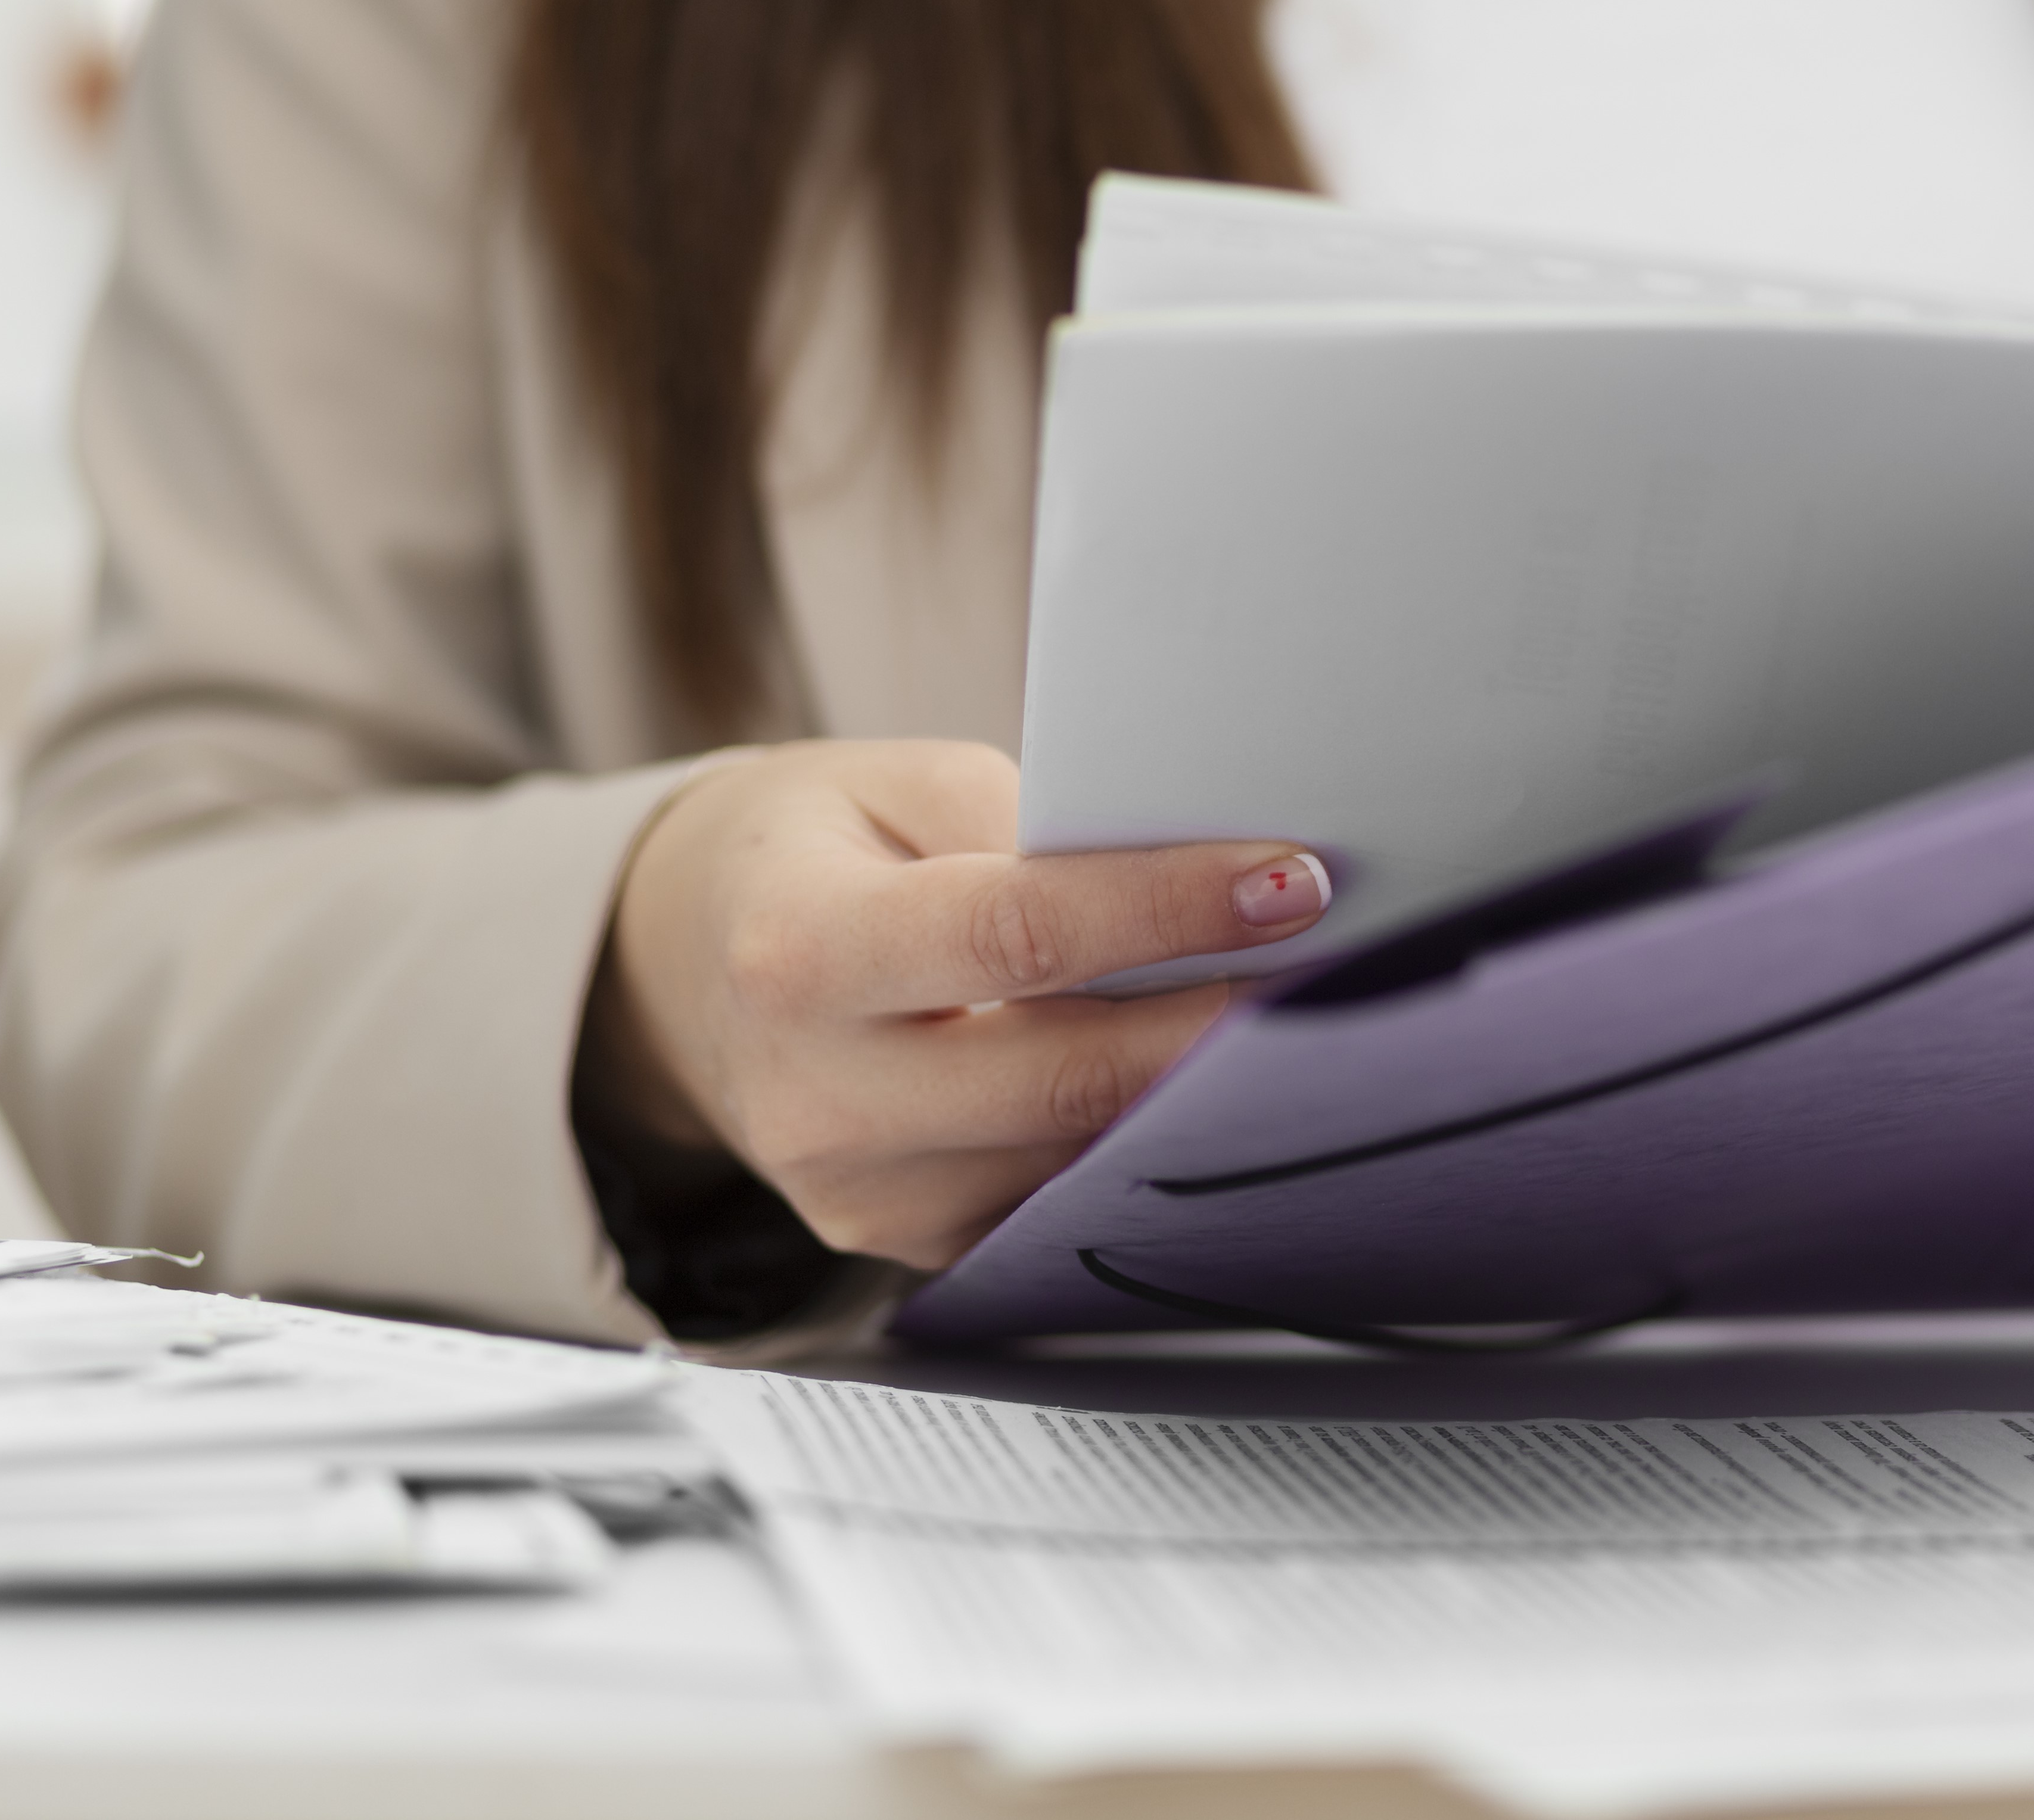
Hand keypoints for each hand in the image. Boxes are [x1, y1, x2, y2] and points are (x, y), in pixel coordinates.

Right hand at [592, 740, 1329, 1269]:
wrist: (687, 970)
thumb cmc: (811, 855)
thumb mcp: (896, 786)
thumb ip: (1032, 829)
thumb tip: (1202, 879)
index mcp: (801, 953)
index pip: (1016, 937)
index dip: (1168, 912)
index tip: (1293, 882)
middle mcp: (819, 1096)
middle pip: (1067, 1077)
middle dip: (1222, 1026)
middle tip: (1346, 968)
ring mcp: (862, 1195)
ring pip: (1077, 1157)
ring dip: (1200, 1097)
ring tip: (1304, 1023)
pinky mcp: (907, 1246)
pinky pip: (1055, 1202)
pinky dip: (1141, 1146)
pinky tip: (1213, 1090)